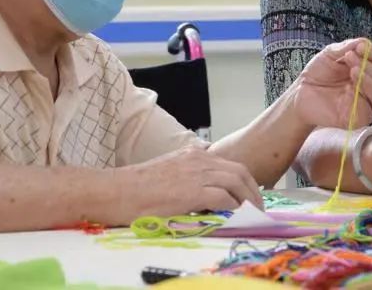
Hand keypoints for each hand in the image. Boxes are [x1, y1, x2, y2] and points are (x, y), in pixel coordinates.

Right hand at [114, 146, 262, 222]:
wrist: (114, 191)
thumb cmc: (135, 187)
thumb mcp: (168, 171)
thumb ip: (188, 175)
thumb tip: (206, 193)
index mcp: (194, 155)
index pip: (230, 165)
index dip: (245, 181)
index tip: (250, 196)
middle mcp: (199, 159)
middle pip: (240, 172)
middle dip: (253, 191)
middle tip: (257, 209)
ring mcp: (196, 174)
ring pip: (237, 182)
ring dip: (248, 200)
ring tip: (252, 216)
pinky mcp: (191, 191)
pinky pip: (224, 197)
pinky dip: (234, 207)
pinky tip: (234, 216)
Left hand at [291, 38, 371, 128]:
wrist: (300, 93)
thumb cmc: (317, 74)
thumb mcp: (330, 54)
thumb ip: (347, 47)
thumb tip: (365, 43)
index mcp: (368, 70)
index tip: (360, 47)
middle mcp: (370, 88)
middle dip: (370, 66)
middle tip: (350, 58)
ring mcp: (365, 104)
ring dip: (369, 80)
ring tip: (352, 70)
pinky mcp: (358, 119)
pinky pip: (369, 110)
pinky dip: (362, 97)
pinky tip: (350, 87)